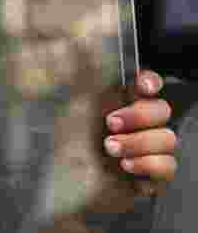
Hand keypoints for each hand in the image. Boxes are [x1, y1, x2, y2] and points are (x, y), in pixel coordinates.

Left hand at [51, 69, 177, 217]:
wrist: (64, 192)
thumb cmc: (63, 149)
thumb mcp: (71, 108)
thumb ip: (82, 76)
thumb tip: (81, 41)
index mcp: (118, 105)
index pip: (148, 86)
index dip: (151, 83)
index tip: (143, 87)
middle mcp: (136, 126)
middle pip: (163, 110)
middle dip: (138, 117)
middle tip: (110, 126)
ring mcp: (146, 151)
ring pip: (169, 138)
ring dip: (136, 144)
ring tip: (110, 152)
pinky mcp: (152, 177)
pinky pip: (169, 165)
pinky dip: (146, 165)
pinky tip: (125, 169)